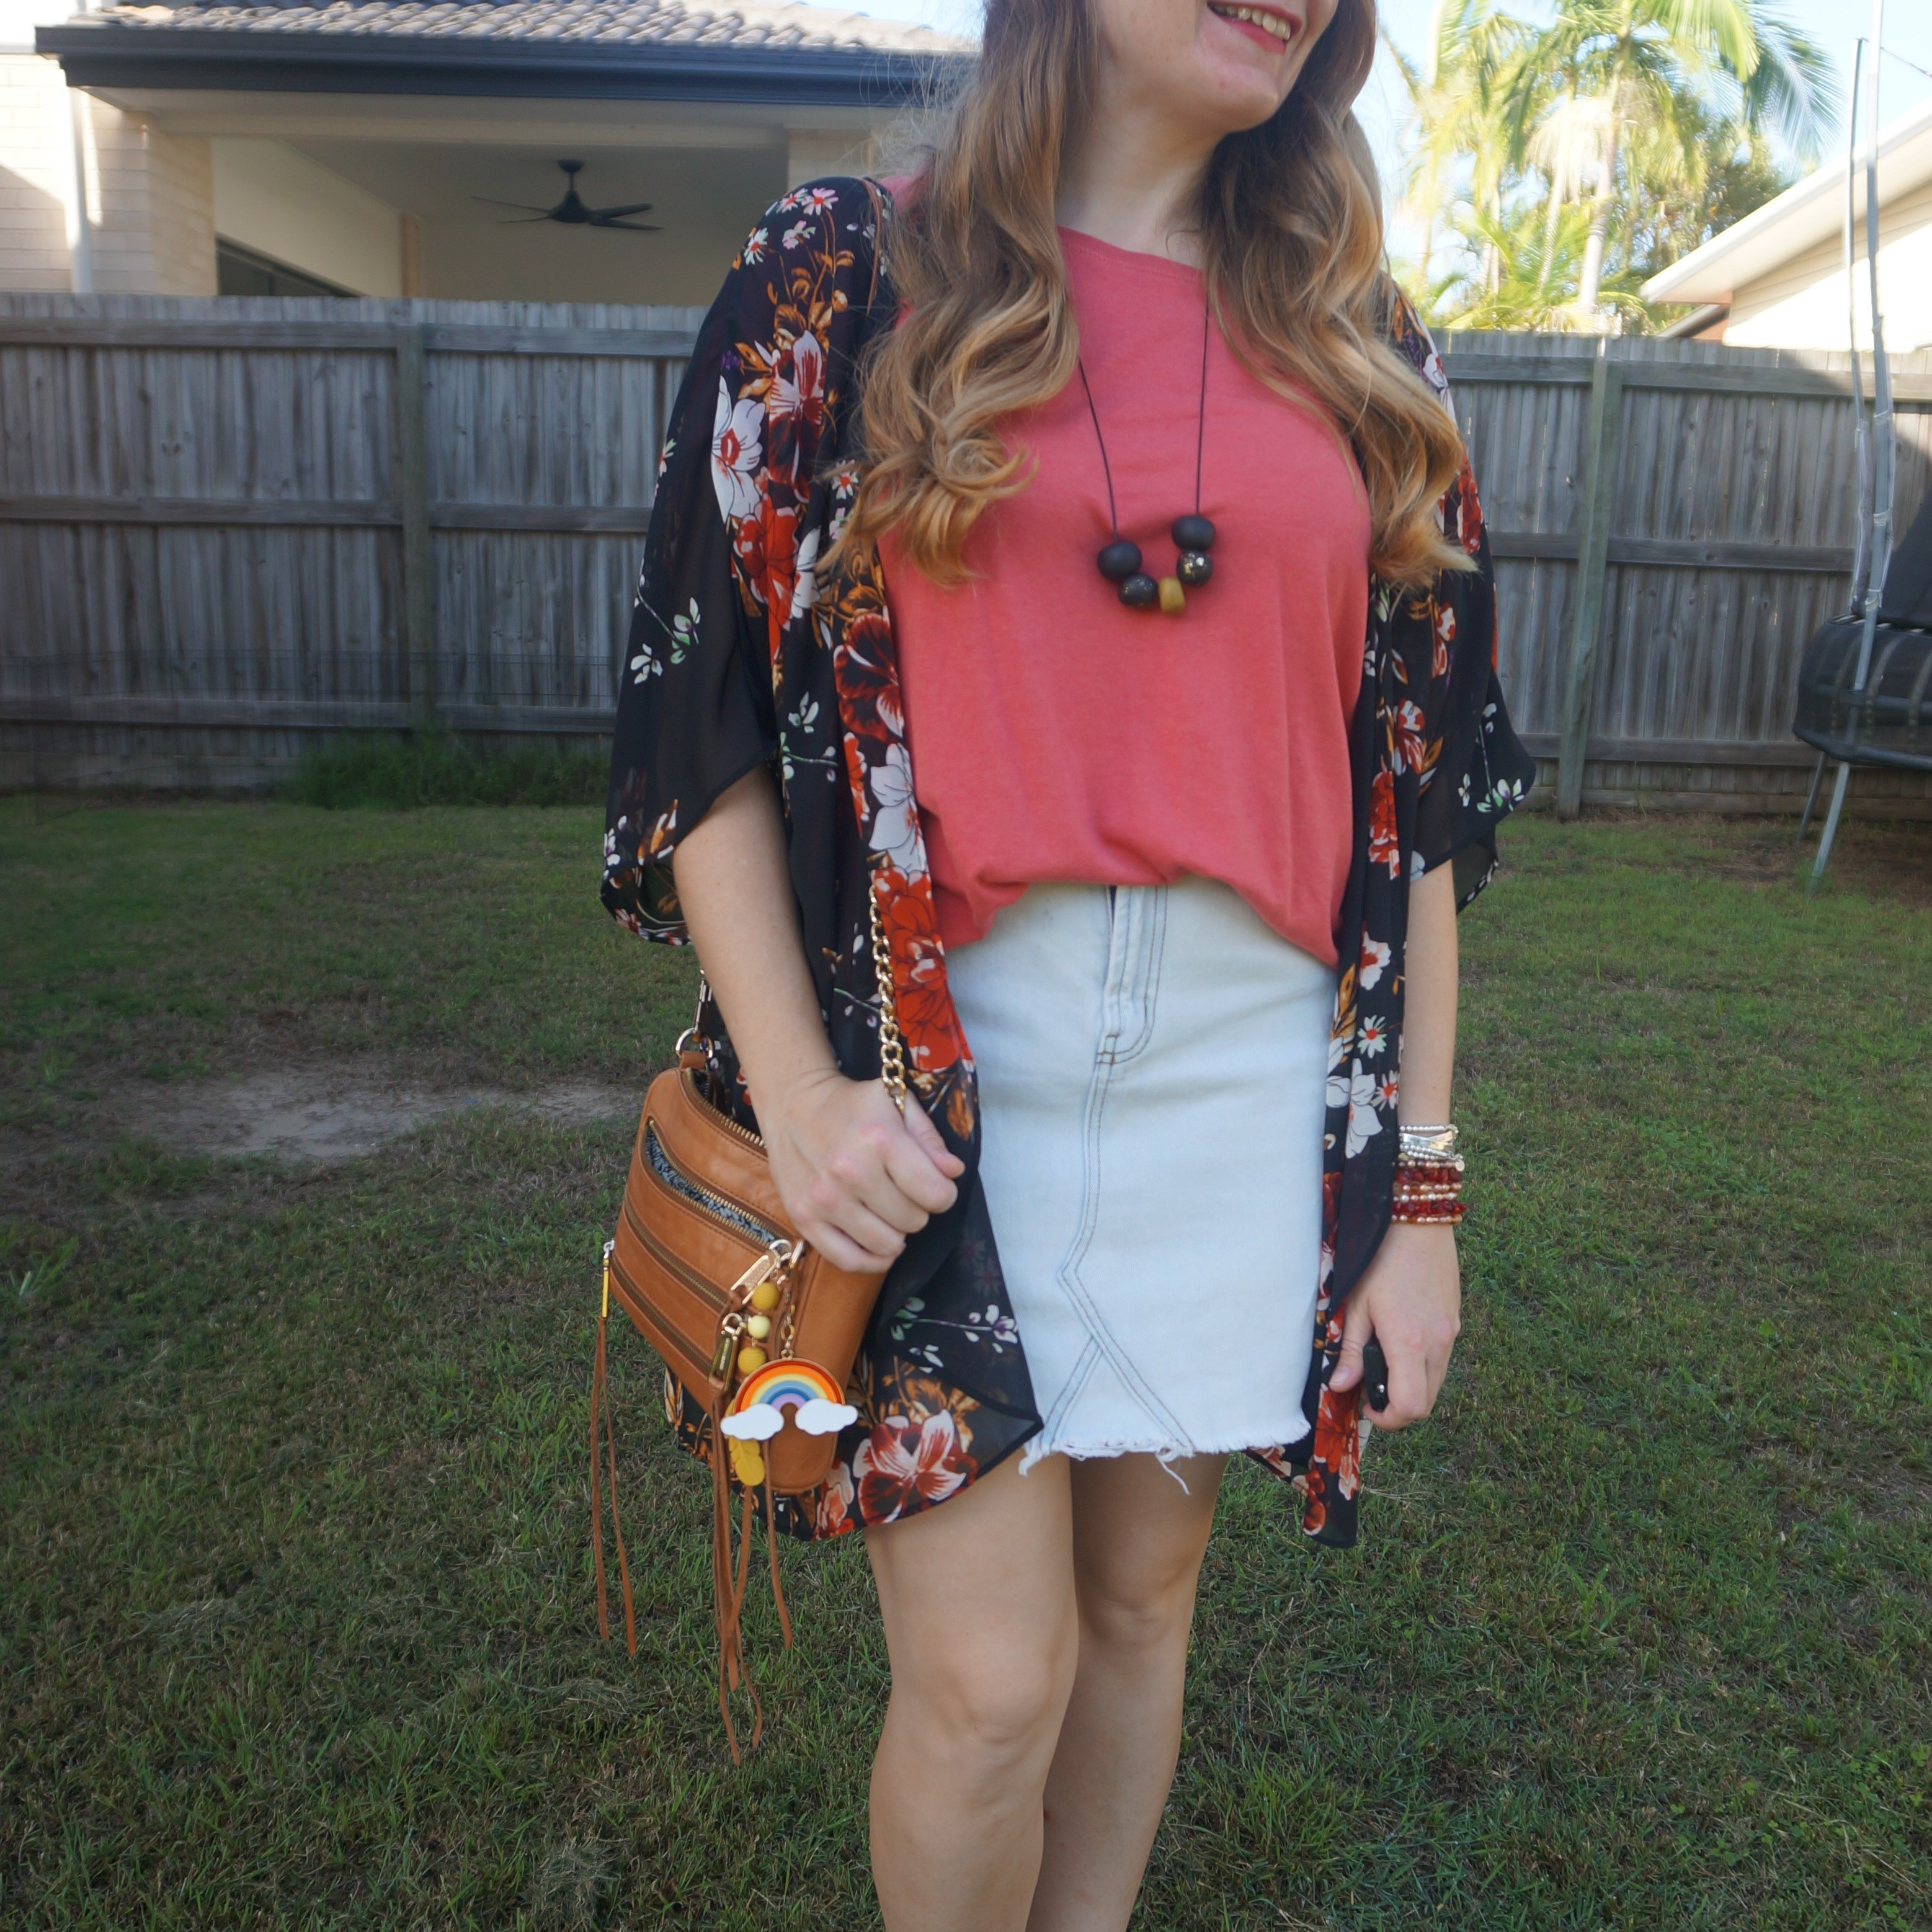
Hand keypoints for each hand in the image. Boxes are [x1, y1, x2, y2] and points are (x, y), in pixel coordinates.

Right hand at [760, 1068, 964, 1274]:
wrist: (793, 1104)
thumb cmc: (852, 1104)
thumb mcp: (897, 1103)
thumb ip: (930, 1139)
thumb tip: (954, 1172)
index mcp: (880, 1140)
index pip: (935, 1194)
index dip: (943, 1193)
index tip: (934, 1185)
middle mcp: (851, 1172)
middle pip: (913, 1221)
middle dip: (917, 1209)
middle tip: (903, 1192)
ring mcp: (824, 1199)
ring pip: (887, 1245)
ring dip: (895, 1233)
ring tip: (887, 1211)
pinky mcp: (803, 1218)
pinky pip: (849, 1261)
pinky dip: (871, 1259)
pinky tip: (877, 1242)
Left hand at [1327, 1222, 1460, 1429]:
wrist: (1416, 1222)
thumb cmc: (1379, 1260)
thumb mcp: (1356, 1305)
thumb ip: (1349, 1349)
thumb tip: (1340, 1385)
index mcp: (1410, 1343)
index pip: (1410, 1407)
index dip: (1388, 1418)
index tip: (1367, 1406)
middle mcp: (1438, 1344)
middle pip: (1426, 1402)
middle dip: (1399, 1407)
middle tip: (1372, 1389)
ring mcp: (1451, 1333)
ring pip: (1436, 1382)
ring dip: (1412, 1386)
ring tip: (1384, 1363)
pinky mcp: (1455, 1321)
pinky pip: (1442, 1359)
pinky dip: (1423, 1365)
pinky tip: (1401, 1343)